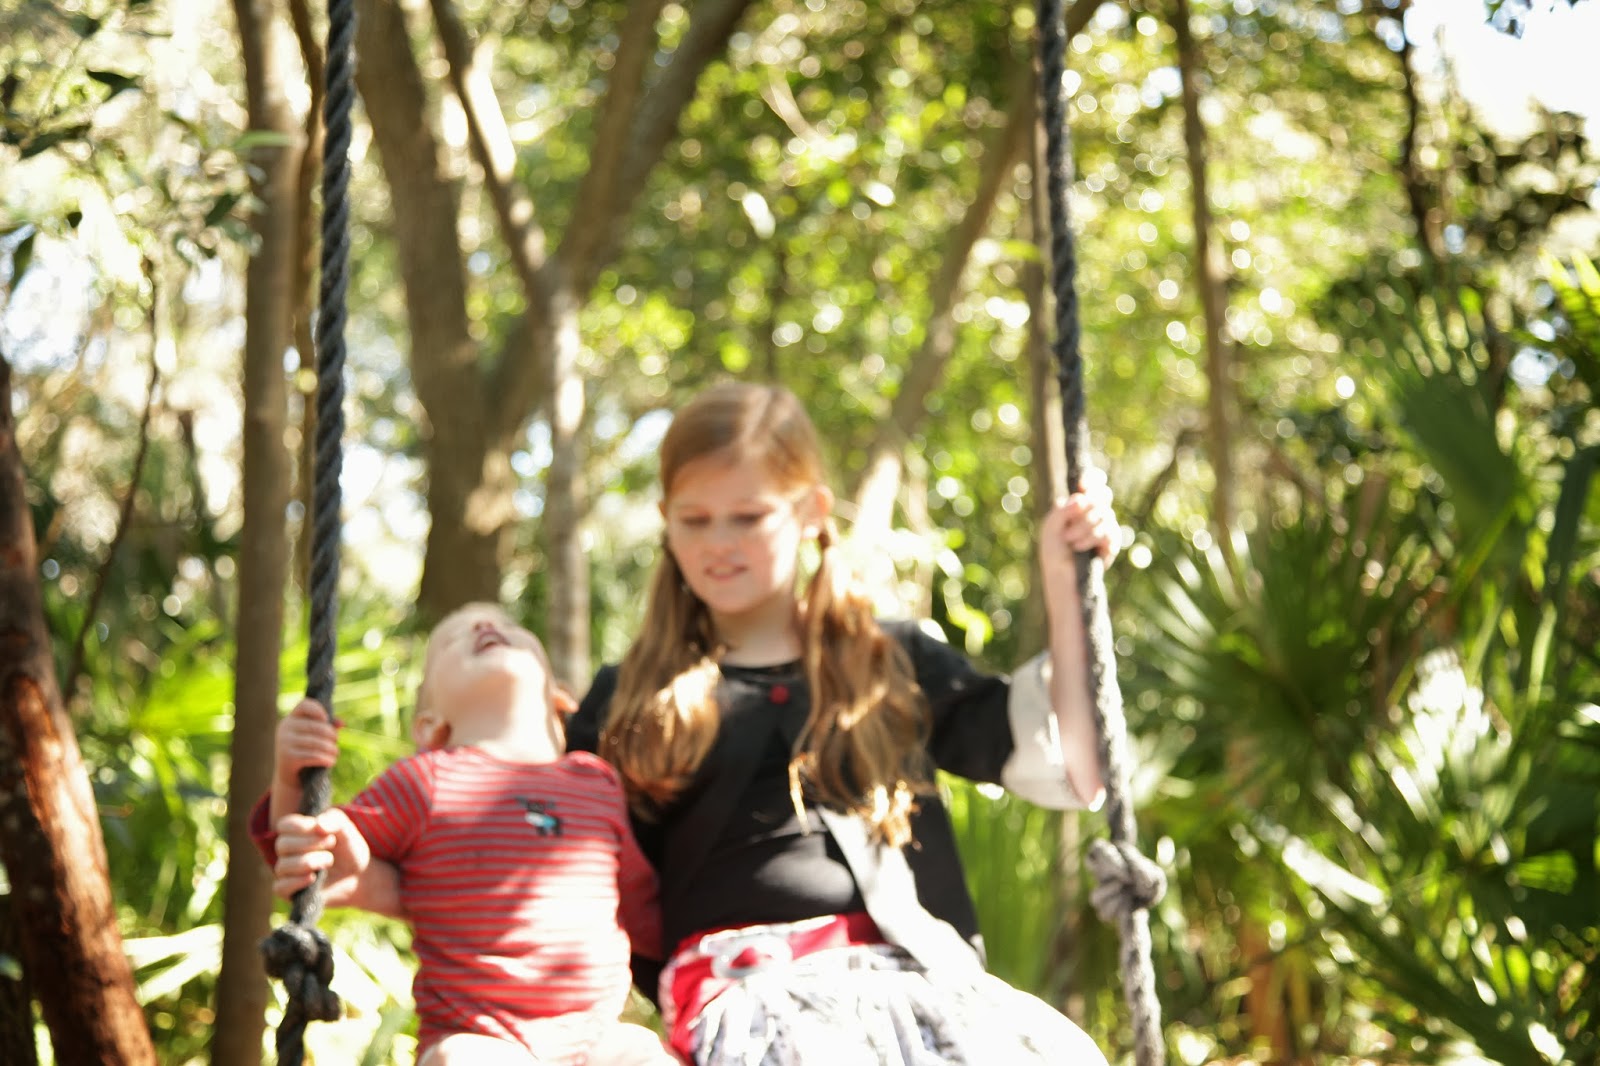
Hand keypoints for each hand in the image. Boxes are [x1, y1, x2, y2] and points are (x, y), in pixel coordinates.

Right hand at [273, 809, 401, 915]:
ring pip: (282, 866)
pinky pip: (280, 888)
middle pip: (282, 844)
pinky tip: (313, 878)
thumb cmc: (349, 849)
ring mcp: (287, 872)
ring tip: (329, 861)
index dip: (301, 826)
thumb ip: (334, 820)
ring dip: (308, 862)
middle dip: (309, 843)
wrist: (359, 876)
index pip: (284, 825)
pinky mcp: (289, 892)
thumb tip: (318, 825)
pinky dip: (296, 882)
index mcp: (296, 832)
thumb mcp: (347, 829)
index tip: (322, 830)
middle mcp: (287, 852)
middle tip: (331, 843)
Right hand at [274, 698, 339, 787]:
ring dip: (331, 749)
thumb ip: (327, 726)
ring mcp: (285, 743)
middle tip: (336, 741)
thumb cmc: (304, 751)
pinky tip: (331, 761)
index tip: (326, 719)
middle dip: (331, 735)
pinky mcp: (289, 758)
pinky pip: (314, 755)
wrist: (288, 776)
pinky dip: (326, 759)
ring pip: (317, 742)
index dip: (318, 709)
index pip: (303, 705)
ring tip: (335, 752)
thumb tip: (342, 723)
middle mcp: (285, 729)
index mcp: (290, 719)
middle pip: (316, 726)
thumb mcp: (312, 736)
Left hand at [1039, 468, 1120, 582]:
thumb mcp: (1050, 527)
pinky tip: (1081, 548)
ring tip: (1071, 542)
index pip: (1092, 483)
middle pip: (1102, 495)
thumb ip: (1062, 511)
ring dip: (1083, 530)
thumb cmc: (1054, 550)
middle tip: (1068, 526)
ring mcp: (1106, 524)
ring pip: (1104, 515)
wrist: (1063, 574)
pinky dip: (1091, 540)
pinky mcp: (1113, 540)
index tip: (1083, 485)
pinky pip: (1108, 532)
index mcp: (1078, 503)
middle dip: (1086, 509)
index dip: (1092, 479)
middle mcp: (1095, 511)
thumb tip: (1080, 497)